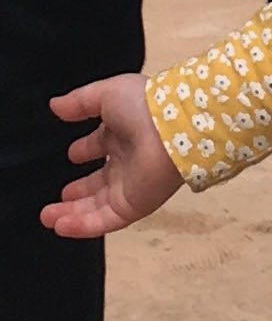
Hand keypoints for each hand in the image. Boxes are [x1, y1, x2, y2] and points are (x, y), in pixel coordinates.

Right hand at [40, 76, 182, 237]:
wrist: (174, 127)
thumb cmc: (146, 106)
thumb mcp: (105, 94)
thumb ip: (79, 102)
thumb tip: (56, 106)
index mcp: (125, 134)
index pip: (102, 146)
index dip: (86, 150)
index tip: (72, 155)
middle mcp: (129, 162)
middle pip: (99, 184)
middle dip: (77, 192)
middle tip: (58, 199)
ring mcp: (133, 185)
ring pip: (99, 207)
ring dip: (73, 214)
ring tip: (49, 218)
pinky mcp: (136, 204)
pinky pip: (107, 221)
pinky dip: (84, 226)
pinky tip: (62, 226)